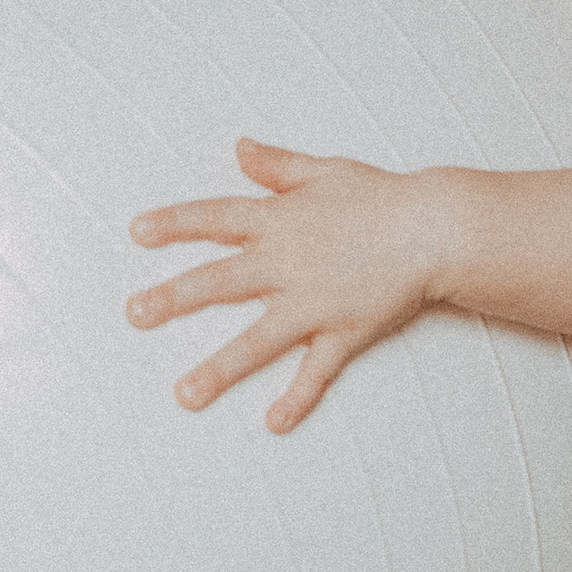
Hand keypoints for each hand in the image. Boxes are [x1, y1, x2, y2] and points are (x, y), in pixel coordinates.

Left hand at [127, 138, 447, 432]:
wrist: (437, 227)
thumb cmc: (385, 197)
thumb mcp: (325, 171)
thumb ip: (277, 166)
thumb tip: (239, 147)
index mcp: (279, 220)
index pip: (215, 219)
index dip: (174, 224)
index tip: (136, 232)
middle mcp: (287, 263)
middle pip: (218, 282)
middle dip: (172, 299)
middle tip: (134, 314)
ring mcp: (314, 302)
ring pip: (257, 340)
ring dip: (218, 369)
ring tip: (185, 395)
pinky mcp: (344, 331)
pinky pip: (316, 371)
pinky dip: (298, 399)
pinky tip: (274, 423)